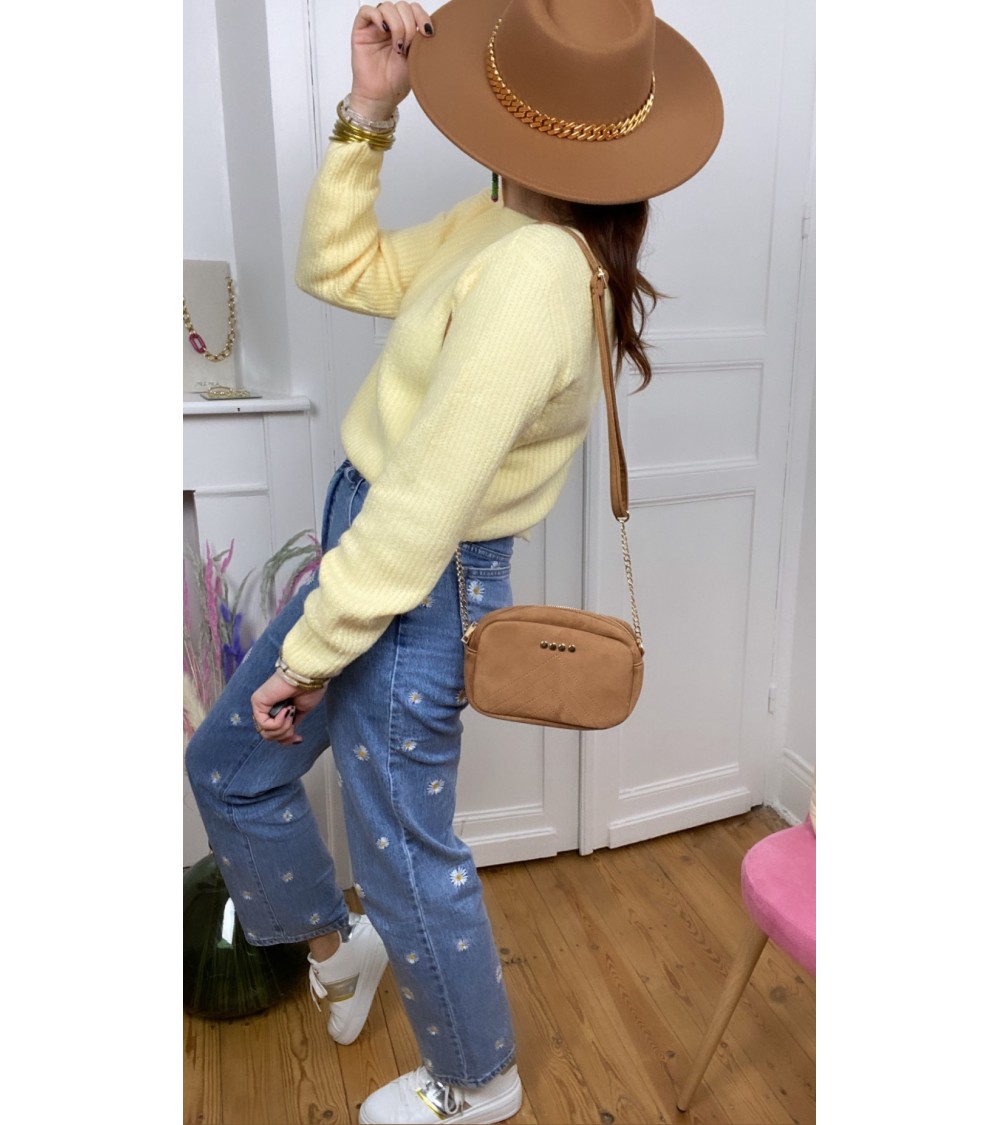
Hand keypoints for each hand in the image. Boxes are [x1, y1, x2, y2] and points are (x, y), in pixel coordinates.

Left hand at [250, 672, 325, 745]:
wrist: (309, 677)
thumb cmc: (308, 690)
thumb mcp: (300, 713)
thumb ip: (290, 726)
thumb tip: (289, 739)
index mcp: (276, 711)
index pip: (273, 734)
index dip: (286, 740)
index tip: (299, 738)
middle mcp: (266, 708)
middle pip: (269, 736)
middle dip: (285, 735)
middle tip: (293, 723)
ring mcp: (260, 705)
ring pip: (266, 733)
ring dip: (283, 727)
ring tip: (291, 714)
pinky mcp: (258, 702)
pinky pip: (265, 724)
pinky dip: (278, 722)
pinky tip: (286, 710)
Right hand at [350, 2, 434, 120]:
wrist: (381, 97)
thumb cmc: (397, 81)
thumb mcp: (417, 58)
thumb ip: (422, 40)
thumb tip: (431, 27)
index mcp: (405, 29)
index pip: (414, 9)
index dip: (421, 16)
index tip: (427, 32)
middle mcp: (391, 25)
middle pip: (402, 6)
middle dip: (409, 25)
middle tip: (408, 46)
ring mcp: (376, 27)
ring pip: (387, 6)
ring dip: (396, 25)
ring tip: (397, 47)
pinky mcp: (361, 30)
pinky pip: (367, 11)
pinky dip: (377, 16)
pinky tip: (384, 31)